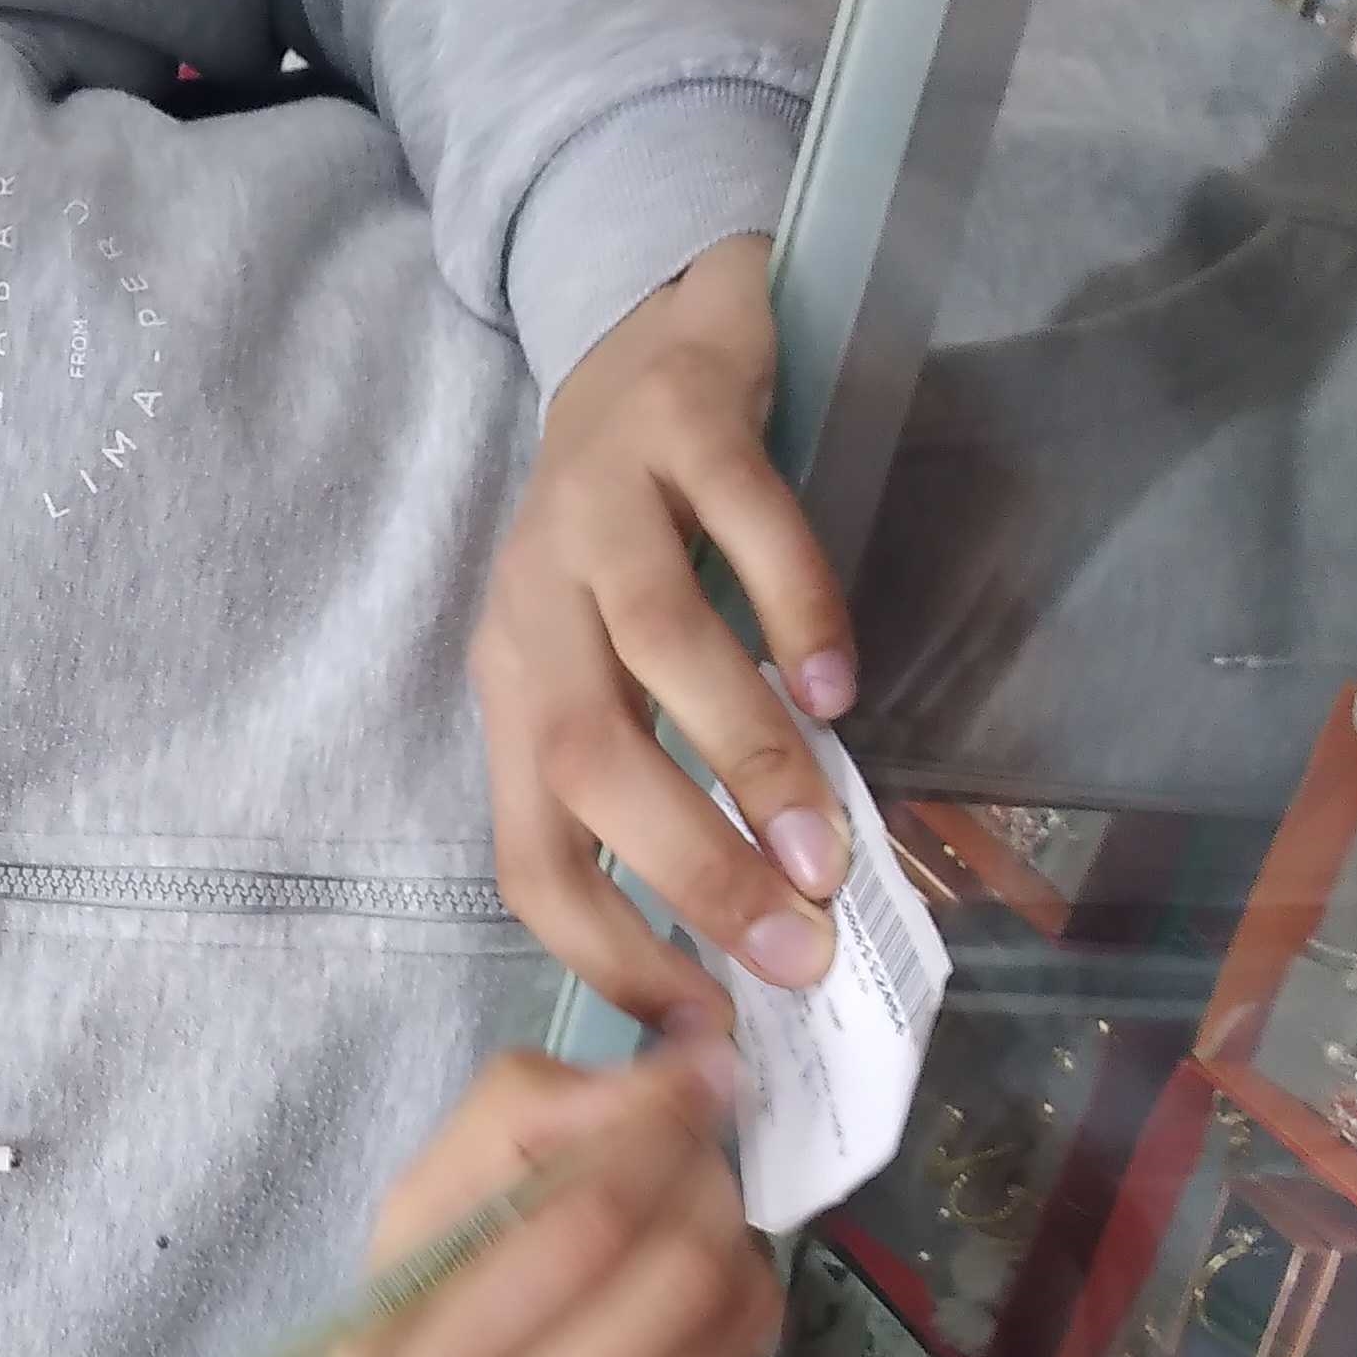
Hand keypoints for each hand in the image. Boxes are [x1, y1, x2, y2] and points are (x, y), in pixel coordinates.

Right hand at [310, 1047, 781, 1356]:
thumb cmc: (414, 1332)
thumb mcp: (421, 1212)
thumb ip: (523, 1117)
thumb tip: (685, 1064)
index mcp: (408, 1342)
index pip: (579, 1213)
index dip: (662, 1126)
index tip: (695, 1076)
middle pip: (673, 1268)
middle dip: (709, 1183)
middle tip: (700, 1154)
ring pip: (721, 1322)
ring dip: (737, 1243)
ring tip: (701, 1221)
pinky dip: (737, 1314)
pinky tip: (698, 1301)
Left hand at [473, 235, 858, 1027]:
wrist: (645, 330)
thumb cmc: (638, 539)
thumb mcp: (612, 666)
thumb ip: (659, 774)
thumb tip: (753, 924)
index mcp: (514, 694)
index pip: (530, 858)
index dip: (605, 951)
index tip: (703, 1025)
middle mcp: (533, 611)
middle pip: (588, 764)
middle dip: (689, 872)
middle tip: (794, 947)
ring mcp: (595, 509)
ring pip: (658, 651)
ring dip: (746, 760)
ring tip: (826, 846)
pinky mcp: (677, 423)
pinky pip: (737, 524)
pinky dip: (792, 609)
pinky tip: (841, 684)